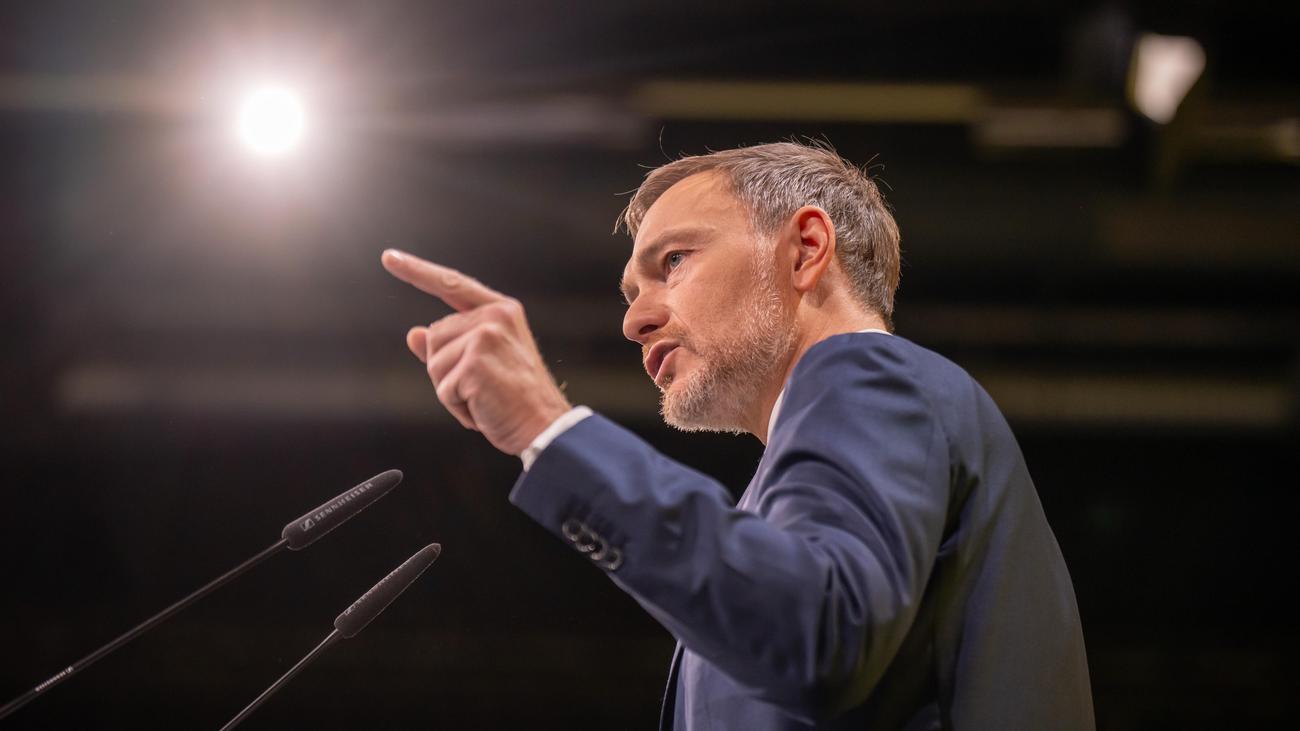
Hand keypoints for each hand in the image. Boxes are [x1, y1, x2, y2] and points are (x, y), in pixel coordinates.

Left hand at [381, 248, 572, 455]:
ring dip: (451, 391)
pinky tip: (484, 410)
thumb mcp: (482, 365)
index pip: (452, 285)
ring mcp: (485, 336)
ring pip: (434, 364)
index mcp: (500, 310)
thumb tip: (413, 333)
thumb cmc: (515, 399)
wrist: (545, 426)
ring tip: (484, 399)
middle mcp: (494, 316)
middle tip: (482, 388)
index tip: (389, 257)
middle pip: (434, 337)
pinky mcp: (476, 361)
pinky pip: (443, 389)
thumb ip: (449, 346)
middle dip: (447, 370)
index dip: (418, 272)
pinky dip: (458, 408)